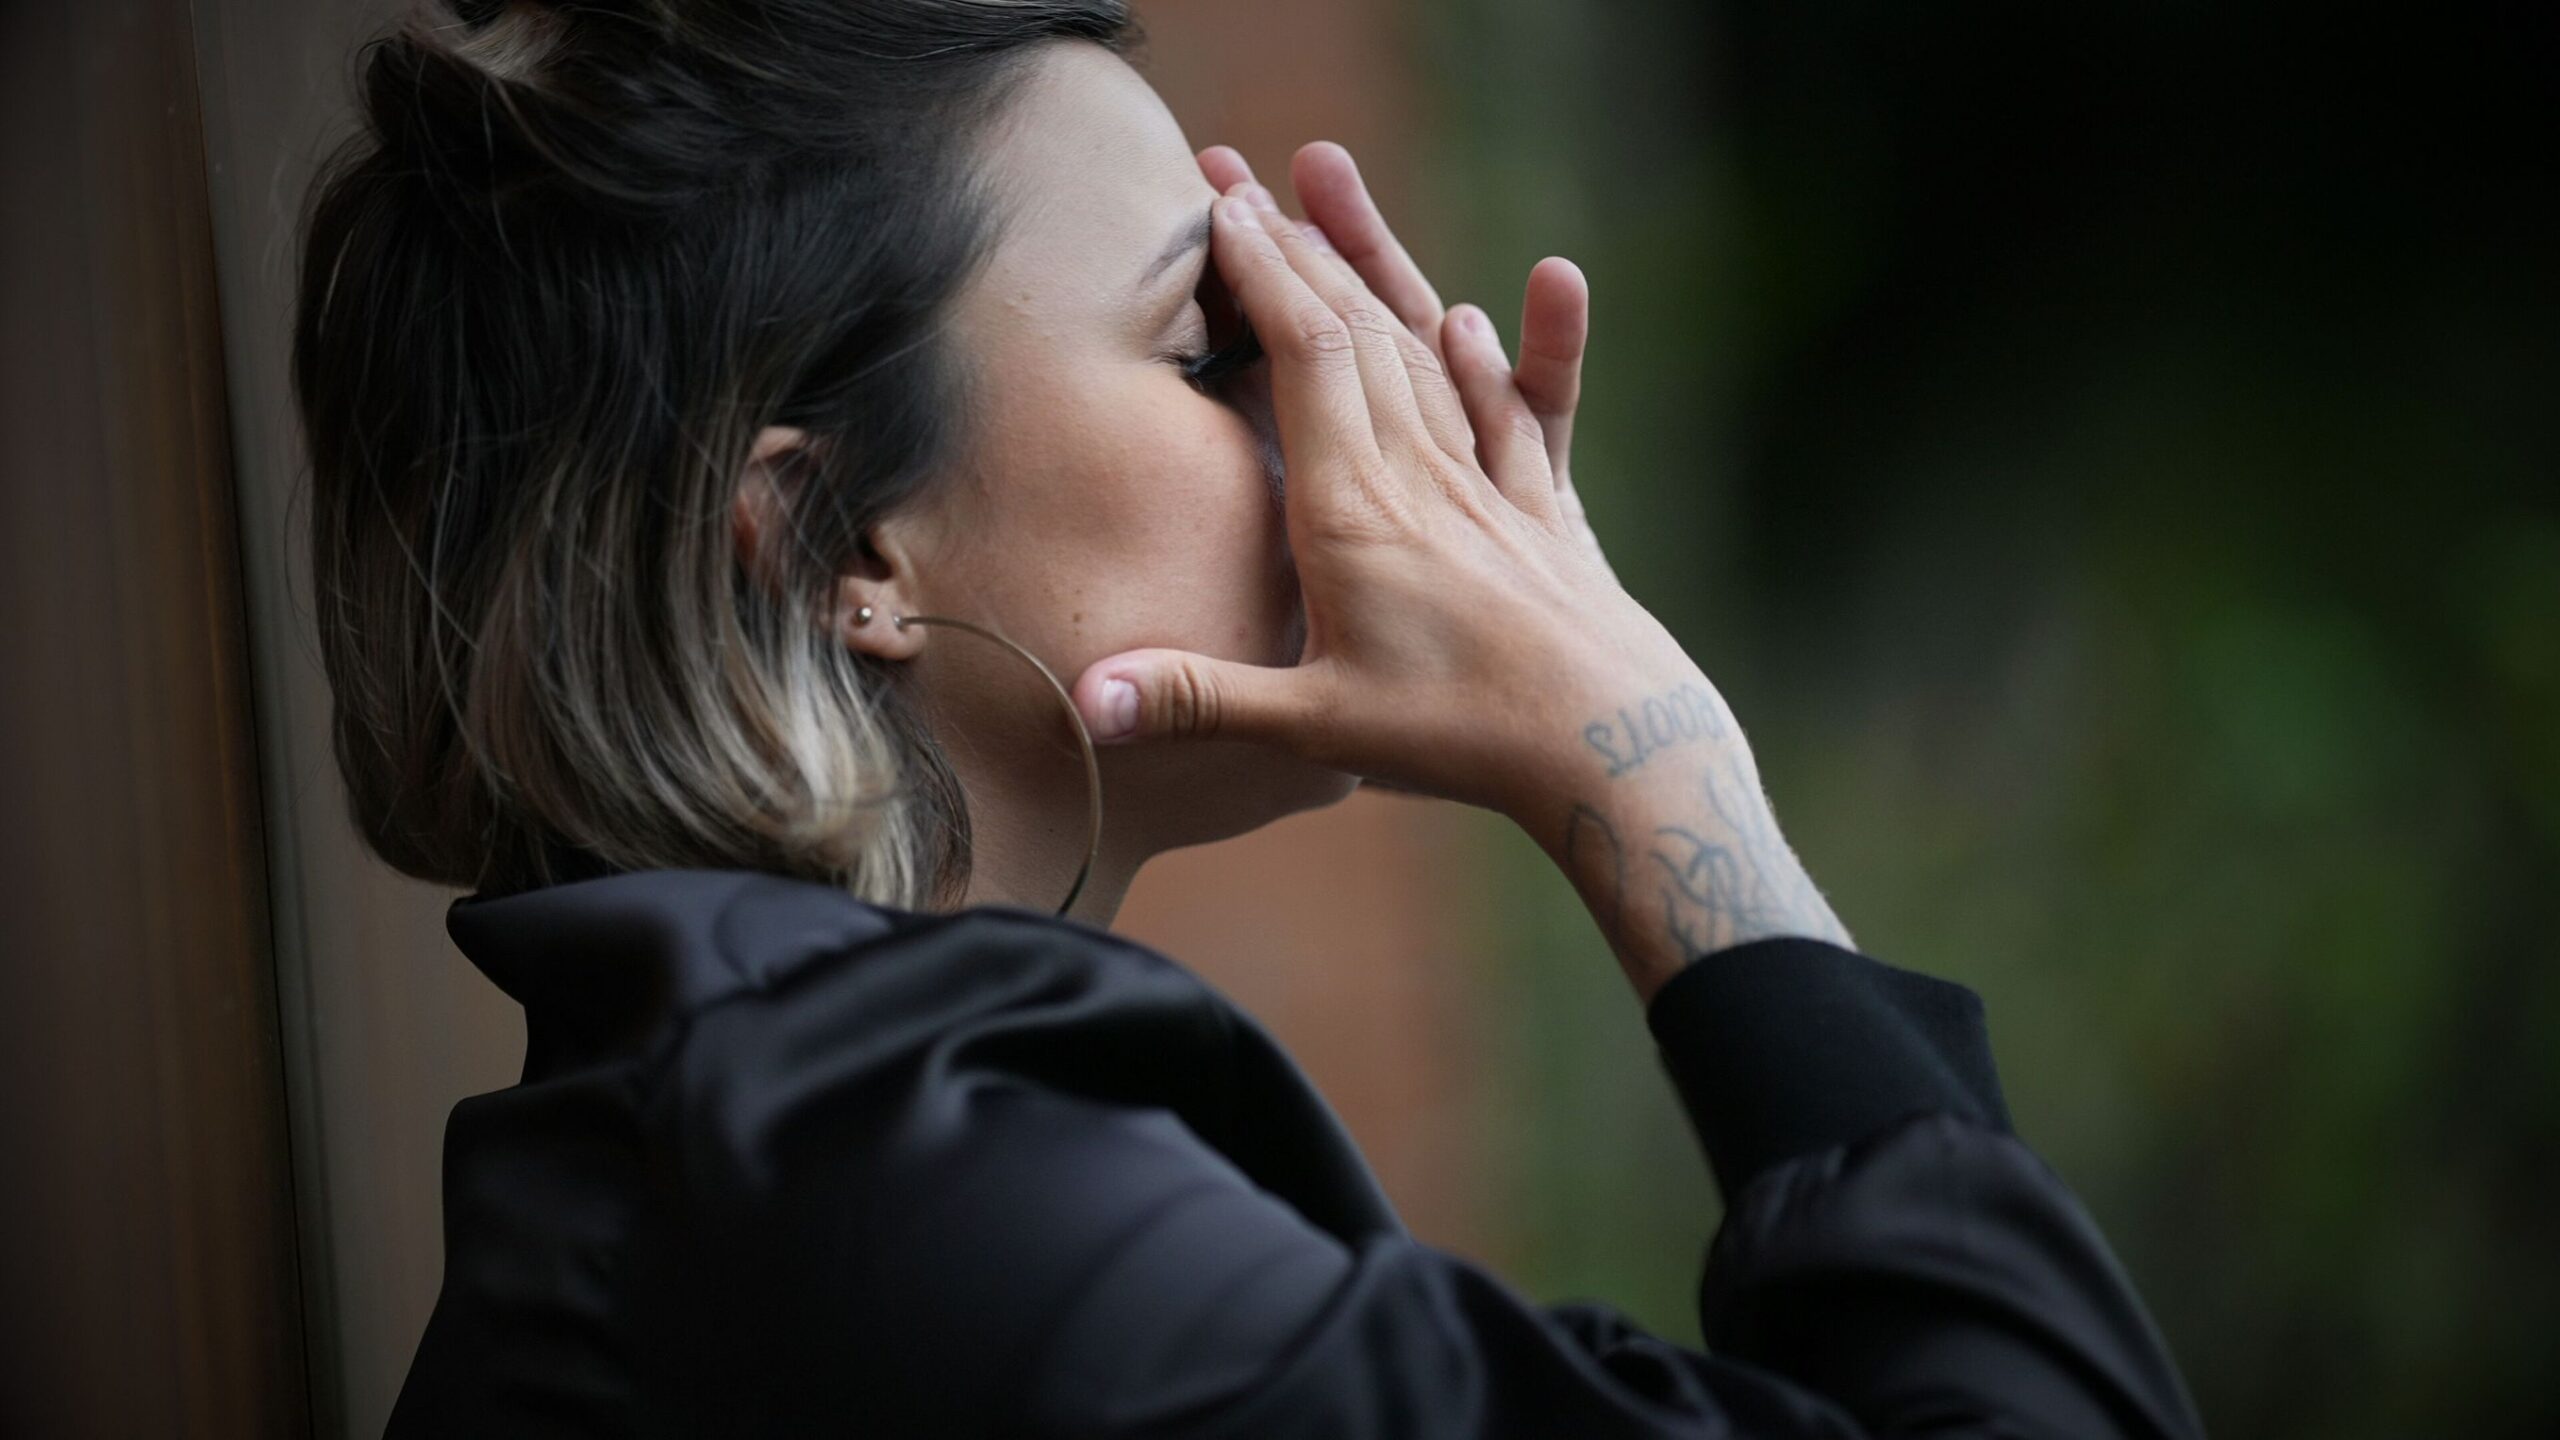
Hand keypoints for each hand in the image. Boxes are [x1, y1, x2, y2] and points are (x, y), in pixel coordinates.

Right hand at [1068, 184, 1711, 823]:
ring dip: (1376, 272)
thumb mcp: (1314, 728)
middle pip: (1359, 330)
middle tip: (1241, 179)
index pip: (1306, 355)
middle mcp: (1423, 475)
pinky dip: (1499, 356)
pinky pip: (1518, 413)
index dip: (1261, 275)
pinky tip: (1476, 321)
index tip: (1217, 206)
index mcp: (1355, 509)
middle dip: (1295, 247)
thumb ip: (1197, 698)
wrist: (1616, 748)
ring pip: (1426, 352)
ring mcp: (1487, 486)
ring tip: (1328, 207)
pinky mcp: (1539, 515)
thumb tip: (1084, 698)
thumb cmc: (1462, 737)